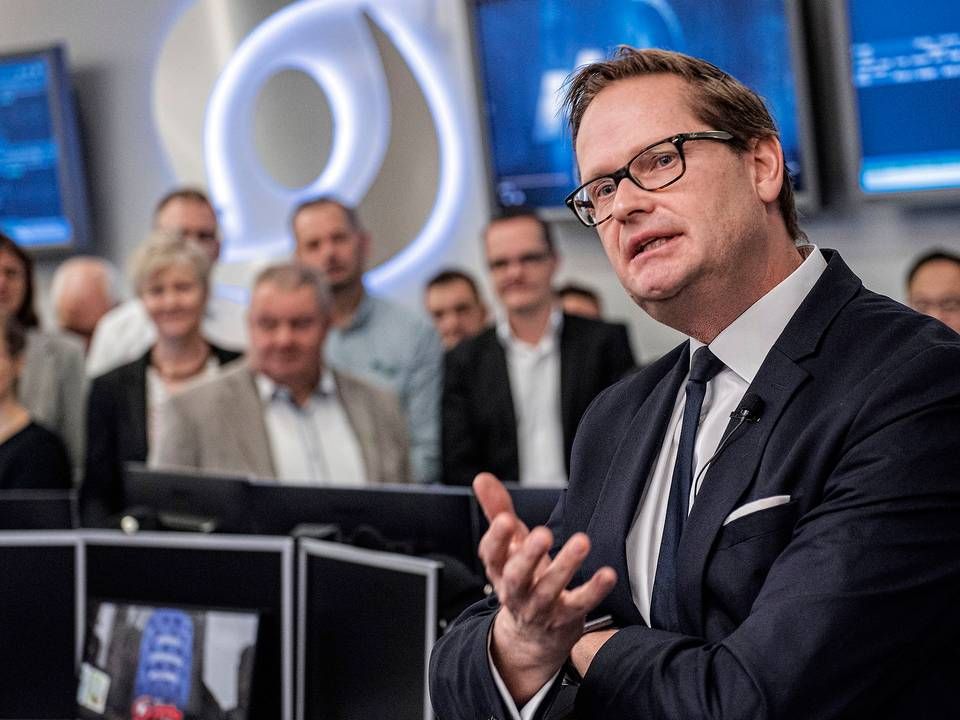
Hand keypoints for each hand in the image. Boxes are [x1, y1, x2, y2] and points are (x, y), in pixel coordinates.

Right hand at [473, 473, 616, 703]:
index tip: (505, 519)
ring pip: (549, 590)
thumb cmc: (522, 578)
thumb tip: (482, 478)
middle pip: (516, 576)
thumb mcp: (508, 545)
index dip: (496, 539)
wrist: (532, 636)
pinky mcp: (565, 618)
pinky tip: (607, 574)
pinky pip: (580, 604)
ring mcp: (540, 607)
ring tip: (582, 542)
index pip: (491, 555)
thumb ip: (496, 510)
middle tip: (543, 534)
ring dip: (565, 566)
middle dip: (528, 555)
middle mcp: (516, 591)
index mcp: (499, 570)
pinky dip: (594, 590)